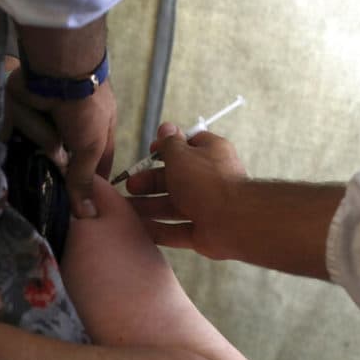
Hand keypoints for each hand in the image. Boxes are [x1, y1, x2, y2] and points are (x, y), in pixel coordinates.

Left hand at [7, 70, 115, 217]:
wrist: (60, 70)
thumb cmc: (87, 107)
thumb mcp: (92, 146)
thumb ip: (84, 179)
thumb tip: (87, 215)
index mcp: (97, 129)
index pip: (96, 164)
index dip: (91, 183)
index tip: (85, 206)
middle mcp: (72, 124)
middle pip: (62, 159)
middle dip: (57, 163)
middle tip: (50, 173)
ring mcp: (47, 116)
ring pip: (40, 145)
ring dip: (43, 134)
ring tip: (48, 120)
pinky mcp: (24, 109)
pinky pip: (21, 129)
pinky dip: (27, 123)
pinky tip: (27, 118)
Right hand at [125, 122, 247, 258]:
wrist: (232, 219)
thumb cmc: (206, 181)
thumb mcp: (181, 155)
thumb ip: (169, 144)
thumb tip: (166, 128)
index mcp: (211, 154)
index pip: (188, 145)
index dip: (167, 148)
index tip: (149, 152)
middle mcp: (210, 180)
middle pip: (175, 179)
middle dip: (150, 182)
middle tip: (130, 185)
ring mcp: (207, 207)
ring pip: (173, 206)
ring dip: (149, 206)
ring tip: (127, 208)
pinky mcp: (203, 232)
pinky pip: (177, 230)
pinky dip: (159, 229)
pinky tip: (139, 228)